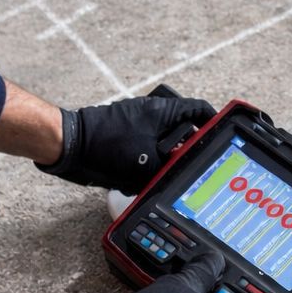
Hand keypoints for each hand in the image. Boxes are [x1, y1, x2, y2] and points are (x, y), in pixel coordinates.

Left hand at [39, 95, 216, 193]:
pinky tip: (139, 181)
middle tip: (188, 167)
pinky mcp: (124, 138)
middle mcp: (152, 114)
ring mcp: (137, 125)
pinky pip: (145, 153)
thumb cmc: (104, 145)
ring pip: (163, 146)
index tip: (222, 138)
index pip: (200, 111)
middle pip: (184, 131)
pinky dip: (146, 167)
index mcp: (163, 111)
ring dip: (164, 162)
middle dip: (186, 151)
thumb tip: (182, 174)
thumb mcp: (147, 163)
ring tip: (160, 176)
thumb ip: (171, 167)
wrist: (69, 147)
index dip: (214, 124)